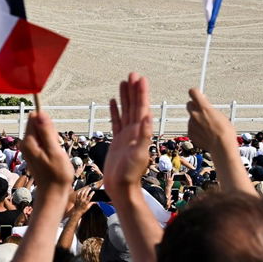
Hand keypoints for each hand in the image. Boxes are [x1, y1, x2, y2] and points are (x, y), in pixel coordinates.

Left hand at [18, 110, 73, 202]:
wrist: (53, 192)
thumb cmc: (56, 175)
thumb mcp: (54, 151)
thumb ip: (47, 132)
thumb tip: (40, 113)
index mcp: (28, 141)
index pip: (35, 117)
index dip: (48, 124)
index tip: (53, 137)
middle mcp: (25, 143)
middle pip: (39, 125)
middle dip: (50, 133)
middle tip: (55, 148)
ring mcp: (28, 148)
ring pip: (42, 133)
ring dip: (52, 140)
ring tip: (54, 154)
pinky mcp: (33, 153)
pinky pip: (43, 142)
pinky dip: (50, 146)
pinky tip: (53, 157)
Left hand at [68, 185, 95, 217]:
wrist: (77, 212)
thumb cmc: (83, 210)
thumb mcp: (88, 207)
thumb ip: (91, 203)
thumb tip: (95, 202)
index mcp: (86, 202)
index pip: (89, 197)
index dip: (92, 194)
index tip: (93, 192)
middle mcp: (82, 200)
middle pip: (85, 194)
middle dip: (88, 190)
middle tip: (90, 188)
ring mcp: (79, 199)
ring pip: (81, 193)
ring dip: (84, 190)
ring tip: (86, 188)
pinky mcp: (76, 199)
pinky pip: (77, 195)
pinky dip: (79, 192)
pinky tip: (81, 191)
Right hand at [102, 73, 154, 200]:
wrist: (121, 187)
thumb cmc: (131, 174)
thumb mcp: (139, 154)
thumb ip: (144, 136)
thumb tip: (149, 117)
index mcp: (140, 132)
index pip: (141, 108)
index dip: (141, 93)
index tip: (140, 79)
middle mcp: (134, 131)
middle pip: (134, 105)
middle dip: (134, 90)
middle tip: (132, 74)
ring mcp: (126, 135)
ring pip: (125, 111)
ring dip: (125, 96)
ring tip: (123, 82)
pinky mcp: (117, 140)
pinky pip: (116, 121)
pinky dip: (115, 110)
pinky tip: (114, 101)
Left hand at [184, 87, 238, 157]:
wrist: (222, 147)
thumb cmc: (225, 131)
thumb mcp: (220, 115)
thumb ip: (209, 109)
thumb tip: (204, 106)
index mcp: (204, 107)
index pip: (193, 92)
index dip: (195, 93)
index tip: (198, 95)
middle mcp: (195, 114)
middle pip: (189, 104)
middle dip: (194, 106)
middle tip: (202, 111)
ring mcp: (191, 124)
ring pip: (191, 118)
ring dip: (196, 120)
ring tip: (208, 128)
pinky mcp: (190, 133)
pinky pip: (191, 128)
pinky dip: (196, 130)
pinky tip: (205, 134)